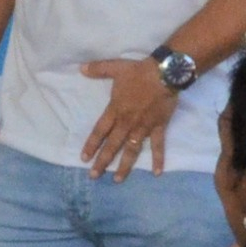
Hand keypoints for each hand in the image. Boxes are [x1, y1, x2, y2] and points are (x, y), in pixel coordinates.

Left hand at [74, 58, 181, 178]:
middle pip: (113, 145)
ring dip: (124, 166)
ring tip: (117, 180)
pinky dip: (158, 159)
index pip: (100, 131)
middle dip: (102, 161)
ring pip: (132, 150)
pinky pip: (158, 146)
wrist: (165, 73)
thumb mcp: (116, 67)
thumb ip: (98, 69)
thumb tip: (81, 68)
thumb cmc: (139, 71)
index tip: (84, 158)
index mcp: (116, 110)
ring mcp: (143, 127)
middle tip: (94, 176)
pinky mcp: (159, 127)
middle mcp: (127, 122)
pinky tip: (156, 173)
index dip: (91, 145)